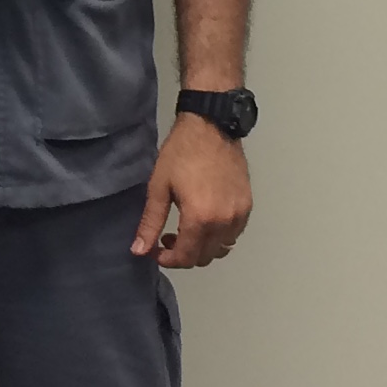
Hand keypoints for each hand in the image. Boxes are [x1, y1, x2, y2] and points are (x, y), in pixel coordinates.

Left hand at [131, 112, 252, 266]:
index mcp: (200, 219)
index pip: (185, 257)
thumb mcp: (159, 187)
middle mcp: (224, 222)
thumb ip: (150, 223)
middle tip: (166, 238)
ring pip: (221, 249)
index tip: (155, 251)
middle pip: (204, 257)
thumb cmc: (181, 153)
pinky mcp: (247, 206)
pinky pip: (234, 234)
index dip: (167, 260)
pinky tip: (205, 221)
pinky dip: (219, 237)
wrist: (212, 126)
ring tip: (186, 230)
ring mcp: (239, 215)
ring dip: (202, 248)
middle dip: (183, 255)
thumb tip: (139, 251)